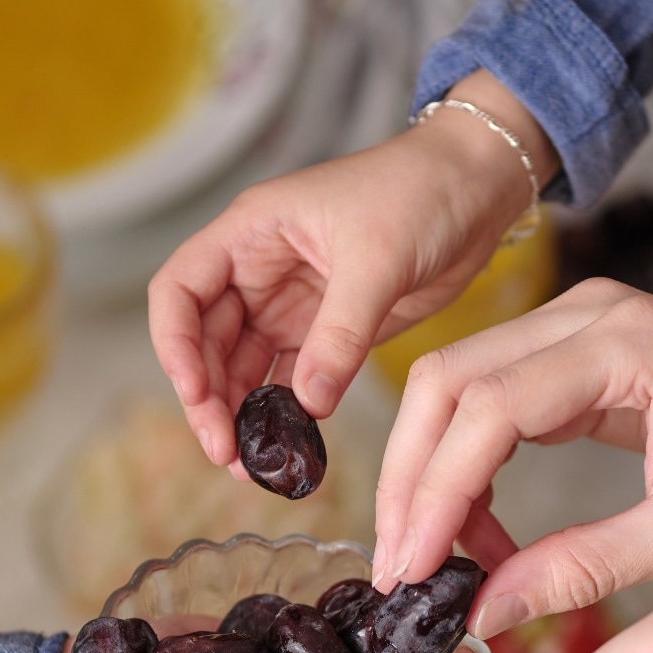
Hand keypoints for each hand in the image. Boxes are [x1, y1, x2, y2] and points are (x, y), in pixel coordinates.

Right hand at [150, 71, 556, 471]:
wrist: (478, 188)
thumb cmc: (421, 190)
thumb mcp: (378, 259)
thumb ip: (340, 334)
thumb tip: (308, 405)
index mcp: (251, 232)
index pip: (180, 289)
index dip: (175, 345)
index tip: (196, 393)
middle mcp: (259, 269)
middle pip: (207, 340)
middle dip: (208, 396)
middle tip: (225, 450)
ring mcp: (291, 302)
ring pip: (243, 366)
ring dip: (240, 413)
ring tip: (249, 465)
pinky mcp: (327, 330)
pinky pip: (290, 378)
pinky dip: (284, 413)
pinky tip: (285, 446)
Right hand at [371, 279, 652, 637]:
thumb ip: (587, 567)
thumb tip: (488, 611)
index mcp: (625, 344)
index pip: (488, 408)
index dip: (435, 491)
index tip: (413, 568)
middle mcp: (586, 313)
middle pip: (447, 380)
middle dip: (410, 479)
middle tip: (401, 568)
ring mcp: (575, 319)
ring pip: (455, 381)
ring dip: (430, 468)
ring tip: (433, 557)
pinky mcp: (574, 343)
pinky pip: (491, 392)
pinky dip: (467, 458)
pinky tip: (475, 526)